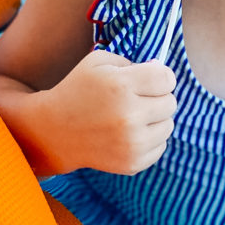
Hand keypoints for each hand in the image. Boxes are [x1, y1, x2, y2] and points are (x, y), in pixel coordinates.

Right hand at [40, 49, 176, 175]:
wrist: (54, 131)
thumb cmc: (78, 90)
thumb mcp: (98, 62)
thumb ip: (132, 62)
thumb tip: (160, 71)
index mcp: (121, 85)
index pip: (167, 78)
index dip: (161, 76)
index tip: (150, 78)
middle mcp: (129, 116)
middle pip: (170, 102)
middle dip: (157, 97)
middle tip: (137, 98)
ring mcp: (132, 143)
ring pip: (169, 125)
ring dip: (155, 119)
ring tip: (132, 116)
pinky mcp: (132, 163)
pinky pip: (161, 146)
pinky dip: (150, 138)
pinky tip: (128, 133)